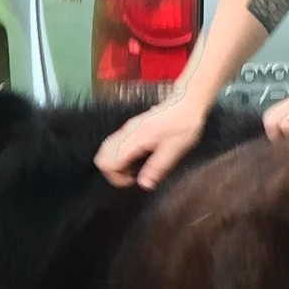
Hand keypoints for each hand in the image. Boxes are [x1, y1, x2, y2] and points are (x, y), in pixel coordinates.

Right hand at [94, 96, 209, 189]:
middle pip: (101, 156)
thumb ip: (157, 167)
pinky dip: (119, 156)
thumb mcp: (174, 149)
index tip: (133, 180)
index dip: (116, 178)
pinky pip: (114, 144)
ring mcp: (127, 129)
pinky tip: (136, 159)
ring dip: (114, 164)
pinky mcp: (130, 128)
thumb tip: (144, 185)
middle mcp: (126, 132)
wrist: (186, 103)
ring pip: (106, 150)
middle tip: (131, 176)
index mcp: (135, 139)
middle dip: (112, 172)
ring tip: (133, 168)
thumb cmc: (183, 125)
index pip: (108, 162)